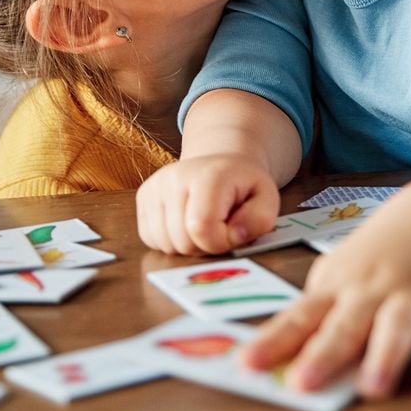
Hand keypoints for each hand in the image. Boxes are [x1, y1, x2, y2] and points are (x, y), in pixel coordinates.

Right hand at [135, 154, 279, 255]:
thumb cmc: (243, 186)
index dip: (221, 241)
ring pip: (165, 244)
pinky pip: (151, 239)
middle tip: (219, 227)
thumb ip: (260, 220)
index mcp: (208, 175)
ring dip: (187, 246)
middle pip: (182, 242)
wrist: (221, 164)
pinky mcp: (143, 196)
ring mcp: (155, 185)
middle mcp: (175, 176)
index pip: (201, 228)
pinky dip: (170, 241)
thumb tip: (234, 235)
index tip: (233, 230)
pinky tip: (185, 224)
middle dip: (205, 246)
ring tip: (203, 224)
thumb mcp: (267, 198)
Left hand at [242, 197, 410, 399]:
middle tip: (303, 382)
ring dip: (384, 355)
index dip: (273, 341)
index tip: (248, 363)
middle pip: (345, 324)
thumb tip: (280, 359)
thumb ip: (317, 317)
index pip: (300, 317)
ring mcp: (409, 291)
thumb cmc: (376, 257)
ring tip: (373, 387)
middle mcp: (370, 289)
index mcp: (337, 287)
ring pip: (396, 324)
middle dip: (324, 354)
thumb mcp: (339, 277)